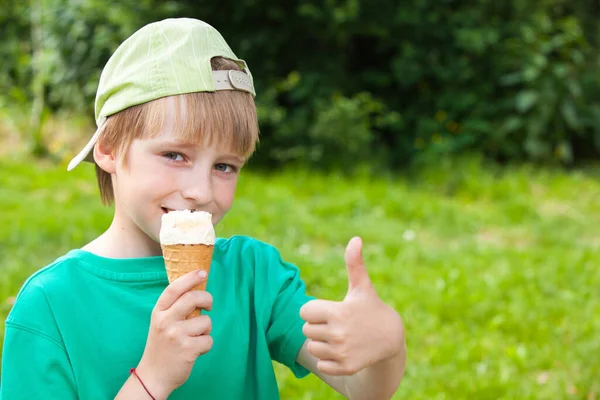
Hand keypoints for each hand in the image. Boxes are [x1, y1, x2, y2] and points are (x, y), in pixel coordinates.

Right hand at [136, 270, 213, 398]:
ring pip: (206, 321)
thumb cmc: (161, 346)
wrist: (153, 376)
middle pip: (193, 298)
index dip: (190, 278)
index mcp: (158, 312)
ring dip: (206, 329)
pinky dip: (206, 345)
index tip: (202, 272)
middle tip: (209, 305)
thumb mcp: (161, 322)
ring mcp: (176, 335)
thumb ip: (174, 307)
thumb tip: (197, 288)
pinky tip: (195, 350)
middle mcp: (165, 321)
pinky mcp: (188, 350)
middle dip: (207, 299)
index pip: (174, 289)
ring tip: (195, 338)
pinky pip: (209, 340)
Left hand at [300, 237, 404, 375]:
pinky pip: (321, 365)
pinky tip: (342, 351)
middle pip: (306, 330)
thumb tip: (355, 238)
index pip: (304, 311)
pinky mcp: (345, 367)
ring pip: (313, 348)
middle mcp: (338, 333)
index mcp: (338, 312)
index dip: (315, 310)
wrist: (391, 338)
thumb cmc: (371, 308)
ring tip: (339, 338)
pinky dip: (328, 361)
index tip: (330, 310)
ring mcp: (341, 352)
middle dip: (317, 326)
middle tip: (336, 324)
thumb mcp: (362, 286)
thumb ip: (354, 263)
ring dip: (322, 344)